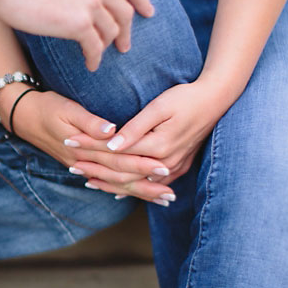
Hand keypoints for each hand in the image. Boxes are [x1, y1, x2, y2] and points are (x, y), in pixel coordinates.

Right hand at [0, 0, 154, 71]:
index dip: (141, 0)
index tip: (147, 12)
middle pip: (124, 12)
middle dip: (126, 31)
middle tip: (124, 46)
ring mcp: (89, 3)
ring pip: (111, 31)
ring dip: (106, 47)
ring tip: (98, 56)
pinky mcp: (78, 24)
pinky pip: (95, 47)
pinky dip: (94, 58)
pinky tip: (90, 65)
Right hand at [7, 90, 175, 202]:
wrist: (23, 115)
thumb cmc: (47, 107)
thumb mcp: (67, 108)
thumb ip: (90, 121)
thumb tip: (112, 131)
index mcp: (85, 149)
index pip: (118, 160)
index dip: (141, 165)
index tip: (163, 168)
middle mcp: (85, 163)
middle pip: (120, 178)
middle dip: (146, 187)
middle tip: (170, 194)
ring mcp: (82, 167)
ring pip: (114, 184)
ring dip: (138, 192)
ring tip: (161, 198)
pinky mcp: (81, 165)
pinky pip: (105, 182)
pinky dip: (121, 189)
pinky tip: (136, 193)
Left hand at [61, 81, 228, 200]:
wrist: (217, 100)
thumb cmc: (186, 97)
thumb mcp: (159, 107)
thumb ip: (135, 128)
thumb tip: (111, 145)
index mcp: (157, 147)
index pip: (115, 153)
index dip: (91, 148)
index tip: (70, 144)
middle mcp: (165, 163)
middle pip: (123, 173)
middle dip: (96, 170)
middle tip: (71, 167)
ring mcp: (173, 168)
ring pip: (136, 183)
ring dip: (111, 183)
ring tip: (88, 180)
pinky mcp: (179, 167)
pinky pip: (150, 184)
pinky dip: (132, 187)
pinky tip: (117, 191)